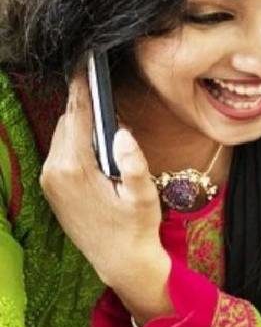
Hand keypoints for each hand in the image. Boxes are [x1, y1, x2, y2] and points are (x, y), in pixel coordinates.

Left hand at [40, 70, 172, 322]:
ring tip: (99, 113)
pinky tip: (93, 142)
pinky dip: (74, 141)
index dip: (83, 87)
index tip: (85, 64)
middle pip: (68, 121)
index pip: (78, 115)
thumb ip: (134, 164)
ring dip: (80, 123)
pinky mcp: (52, 188)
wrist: (119, 262)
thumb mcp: (144, 196)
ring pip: (62, 135)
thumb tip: (122, 133)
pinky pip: (60, 151)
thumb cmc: (136, 228)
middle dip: (83, 104)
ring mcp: (50, 180)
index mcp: (76, 168)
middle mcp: (56, 170)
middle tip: (97, 83)